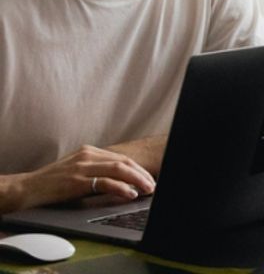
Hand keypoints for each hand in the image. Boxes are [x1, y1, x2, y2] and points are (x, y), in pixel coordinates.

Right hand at [0, 145, 155, 213]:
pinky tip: (130, 194)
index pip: (121, 158)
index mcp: (89, 151)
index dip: (138, 169)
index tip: (149, 178)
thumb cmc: (53, 183)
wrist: (28, 188)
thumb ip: (97, 171)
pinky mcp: (77, 181)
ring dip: (137, 180)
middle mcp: (88, 156)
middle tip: (153, 185)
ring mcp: (82, 167)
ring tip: (148, 189)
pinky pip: (105, 182)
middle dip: (142, 174)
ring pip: (119, 169)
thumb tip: (123, 183)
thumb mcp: (77, 171)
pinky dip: (121, 188)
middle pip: (124, 162)